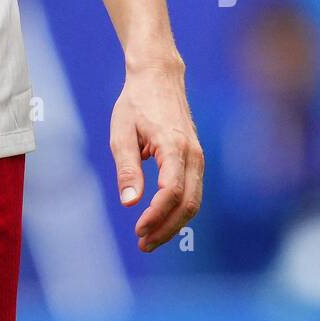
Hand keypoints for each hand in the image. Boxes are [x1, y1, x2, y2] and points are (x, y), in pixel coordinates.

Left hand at [110, 59, 203, 251]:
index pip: (172, 191)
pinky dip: (179, 210)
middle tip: (143, 243)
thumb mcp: (122, 133)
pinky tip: (159, 219)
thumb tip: (130, 203)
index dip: (157, 216)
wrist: (158, 77)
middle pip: (188, 204)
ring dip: (174, 224)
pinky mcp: (196, 158)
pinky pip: (193, 191)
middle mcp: (193, 154)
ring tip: (148, 237)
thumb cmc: (136, 102)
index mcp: (173, 146)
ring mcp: (198, 156)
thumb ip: (127, 168)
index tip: (138, 229)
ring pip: (194, 201)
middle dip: (167, 228)